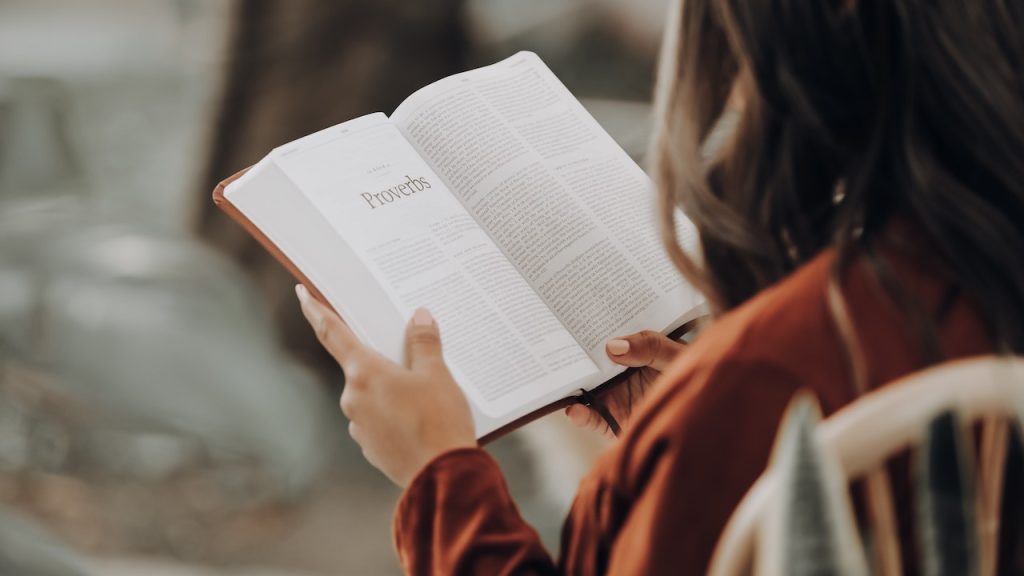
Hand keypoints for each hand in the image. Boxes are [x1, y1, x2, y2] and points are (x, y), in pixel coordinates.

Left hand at [296, 285, 475, 486]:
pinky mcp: (370, 446)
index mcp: (364, 372)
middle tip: (409, 357)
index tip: (302, 294)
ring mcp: (359, 425)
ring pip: (371, 395)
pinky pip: (378, 419)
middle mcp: (353, 397)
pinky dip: (394, 414)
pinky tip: (419, 419)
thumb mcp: (438, 374)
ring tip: (425, 396)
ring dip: (390, 390)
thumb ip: (424, 343)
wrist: (443, 476)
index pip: (332, 332)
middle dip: (380, 359)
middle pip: (361, 366)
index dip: (316, 310)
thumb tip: (419, 317)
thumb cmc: (439, 421)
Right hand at [565, 331, 686, 437]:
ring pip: (583, 390)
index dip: (585, 329)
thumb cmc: (692, 375)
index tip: (568, 320)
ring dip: (569, 386)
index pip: (602, 338)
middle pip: (587, 364)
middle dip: (569, 357)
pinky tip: (574, 410)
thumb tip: (613, 346)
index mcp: (629, 351)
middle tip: (553, 349)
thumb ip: (648, 346)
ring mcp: (613, 396)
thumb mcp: (674, 354)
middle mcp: (616, 373)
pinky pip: (593, 418)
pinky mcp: (613, 420)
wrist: (706, 416)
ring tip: (558, 382)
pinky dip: (581, 416)